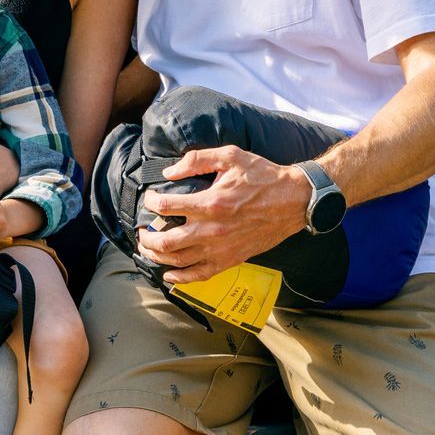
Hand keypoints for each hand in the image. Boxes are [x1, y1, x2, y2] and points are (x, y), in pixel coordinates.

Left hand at [136, 146, 308, 284]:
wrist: (293, 200)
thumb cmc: (263, 176)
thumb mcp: (231, 156)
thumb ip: (197, 160)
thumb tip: (169, 172)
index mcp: (210, 203)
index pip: (165, 207)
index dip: (151, 202)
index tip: (150, 198)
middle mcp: (211, 230)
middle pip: (165, 241)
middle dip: (146, 236)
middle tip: (141, 230)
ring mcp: (220, 249)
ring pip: (177, 261)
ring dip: (156, 256)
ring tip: (148, 248)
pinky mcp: (230, 260)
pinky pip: (199, 275)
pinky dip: (180, 278)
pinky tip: (169, 274)